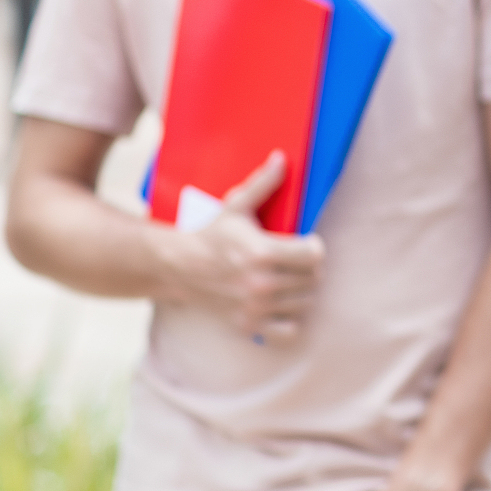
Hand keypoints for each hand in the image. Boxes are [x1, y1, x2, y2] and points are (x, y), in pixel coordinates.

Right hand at [160, 152, 324, 342]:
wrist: (175, 266)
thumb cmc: (210, 233)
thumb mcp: (235, 206)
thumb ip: (263, 184)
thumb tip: (281, 158)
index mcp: (262, 253)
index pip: (315, 255)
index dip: (313, 246)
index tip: (305, 242)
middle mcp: (260, 284)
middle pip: (313, 279)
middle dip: (308, 268)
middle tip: (294, 260)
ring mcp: (254, 308)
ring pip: (305, 303)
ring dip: (301, 291)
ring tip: (286, 278)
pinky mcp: (247, 326)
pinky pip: (288, 332)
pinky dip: (289, 321)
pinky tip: (280, 304)